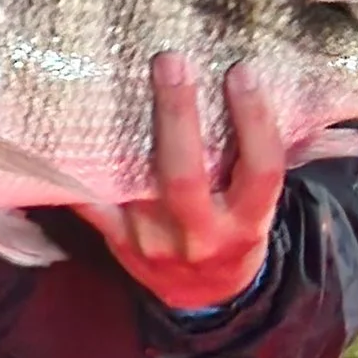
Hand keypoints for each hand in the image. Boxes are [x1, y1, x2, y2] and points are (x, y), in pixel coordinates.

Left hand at [83, 52, 284, 311]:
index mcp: (247, 222)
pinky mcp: (117, 241)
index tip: (243, 72)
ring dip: (124, 132)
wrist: (206, 296)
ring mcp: (154, 241)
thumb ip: (266, 154)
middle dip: (178, 115)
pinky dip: (78, 170)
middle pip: (185, 175)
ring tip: (115, 77)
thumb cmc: (237, 227)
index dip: (255, 121)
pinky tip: (70, 127)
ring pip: (135, 185)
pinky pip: (91, 203)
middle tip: (171, 61)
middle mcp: (201, 235)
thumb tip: (287, 85)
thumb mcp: (262, 204)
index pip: (260, 170)